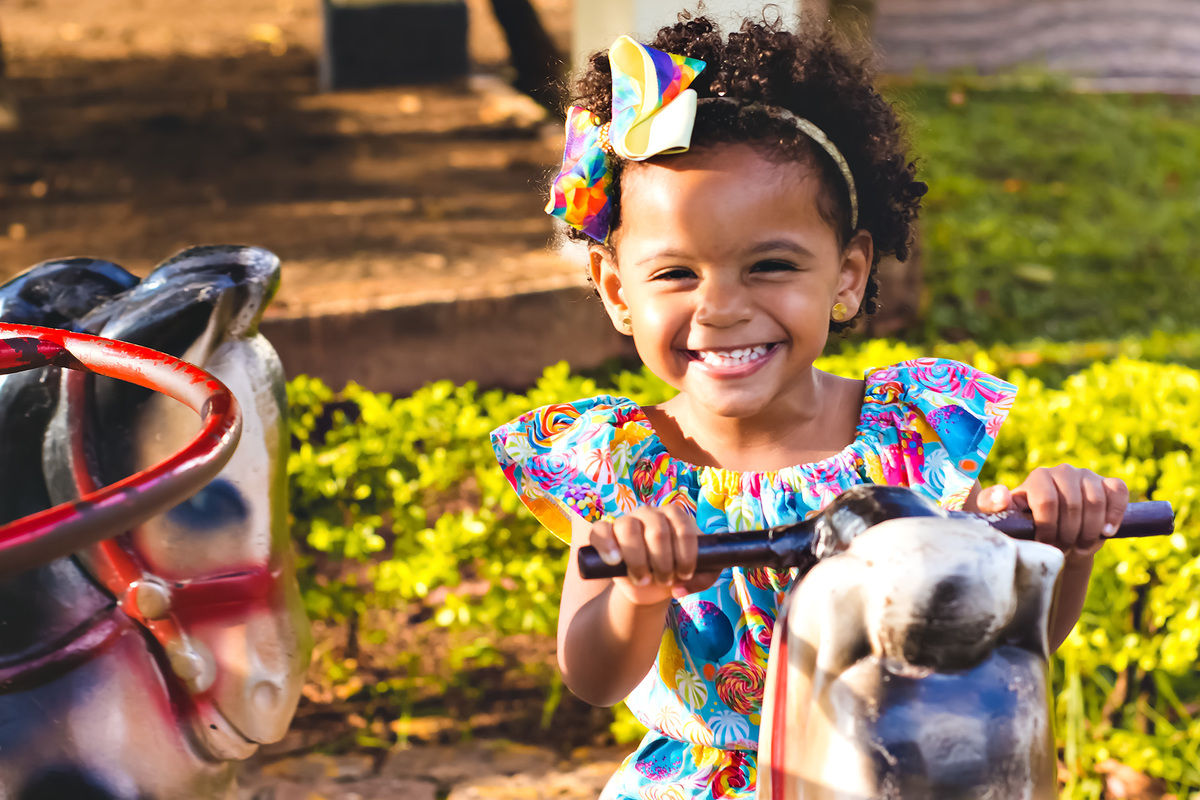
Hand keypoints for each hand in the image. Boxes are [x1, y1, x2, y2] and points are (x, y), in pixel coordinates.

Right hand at [588, 505, 720, 604]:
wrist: (648, 584)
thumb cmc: (674, 573)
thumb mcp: (695, 576)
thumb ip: (704, 579)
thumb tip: (680, 588)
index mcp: (675, 516)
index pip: (684, 529)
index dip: (686, 556)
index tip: (684, 575)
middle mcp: (650, 513)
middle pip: (658, 532)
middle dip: (663, 563)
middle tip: (664, 579)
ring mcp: (625, 521)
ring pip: (628, 529)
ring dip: (638, 560)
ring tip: (643, 579)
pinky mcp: (604, 533)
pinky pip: (600, 530)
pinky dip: (606, 545)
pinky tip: (614, 561)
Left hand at [976, 465, 1129, 565]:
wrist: (1058, 536)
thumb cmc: (1028, 527)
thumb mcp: (1006, 518)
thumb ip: (993, 505)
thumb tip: (1003, 496)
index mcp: (1038, 477)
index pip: (1046, 501)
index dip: (1048, 528)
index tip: (1046, 544)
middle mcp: (1064, 471)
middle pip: (1072, 505)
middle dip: (1068, 534)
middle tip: (1064, 548)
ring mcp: (1088, 476)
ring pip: (1096, 503)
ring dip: (1090, 531)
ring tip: (1080, 545)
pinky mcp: (1110, 484)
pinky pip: (1119, 493)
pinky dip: (1115, 514)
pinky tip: (1107, 531)